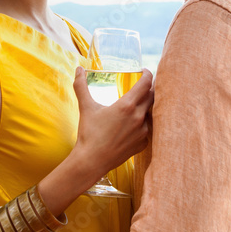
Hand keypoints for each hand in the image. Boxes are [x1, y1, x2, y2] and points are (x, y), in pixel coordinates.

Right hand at [72, 66, 152, 183]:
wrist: (91, 161)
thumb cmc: (89, 134)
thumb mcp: (86, 107)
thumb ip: (81, 86)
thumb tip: (78, 70)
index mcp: (127, 105)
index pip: (146, 84)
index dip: (147, 75)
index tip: (144, 72)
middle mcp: (139, 117)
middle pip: (152, 97)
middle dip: (148, 90)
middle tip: (141, 87)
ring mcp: (142, 132)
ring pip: (151, 113)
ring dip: (145, 108)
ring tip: (137, 106)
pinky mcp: (142, 144)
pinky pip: (147, 129)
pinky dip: (142, 124)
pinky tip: (133, 125)